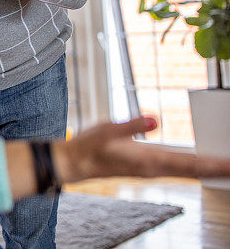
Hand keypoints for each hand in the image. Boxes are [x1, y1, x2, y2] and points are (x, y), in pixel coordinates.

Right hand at [55, 117, 229, 182]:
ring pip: (189, 170)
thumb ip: (131, 125)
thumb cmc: (89, 146)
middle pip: (195, 170)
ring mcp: (152, 168)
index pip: (189, 164)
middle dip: (218, 169)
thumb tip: (155, 119)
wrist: (75, 163)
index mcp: (149, 160)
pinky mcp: (148, 166)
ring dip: (210, 169)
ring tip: (228, 167)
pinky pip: (179, 168)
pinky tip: (202, 164)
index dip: (213, 165)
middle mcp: (155, 168)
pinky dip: (196, 166)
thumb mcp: (107, 130)